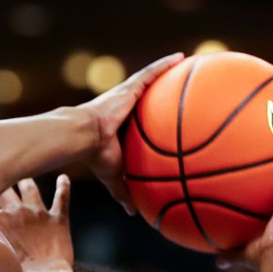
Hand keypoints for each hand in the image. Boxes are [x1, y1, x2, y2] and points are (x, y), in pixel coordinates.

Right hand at [0, 175, 74, 268]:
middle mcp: (17, 212)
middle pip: (6, 191)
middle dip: (3, 183)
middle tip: (0, 176)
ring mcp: (38, 214)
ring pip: (30, 188)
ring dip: (26, 181)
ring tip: (24, 176)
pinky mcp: (58, 219)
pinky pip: (61, 197)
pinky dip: (63, 186)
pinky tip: (64, 178)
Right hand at [77, 52, 184, 214]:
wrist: (85, 138)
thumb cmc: (97, 157)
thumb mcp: (116, 177)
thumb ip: (126, 192)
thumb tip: (134, 214)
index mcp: (124, 126)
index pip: (143, 120)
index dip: (155, 117)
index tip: (169, 117)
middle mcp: (127, 107)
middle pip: (150, 95)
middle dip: (165, 89)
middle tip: (183, 87)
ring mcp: (129, 95)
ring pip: (152, 79)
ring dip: (168, 69)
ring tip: (187, 61)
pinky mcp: (129, 87)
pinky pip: (152, 73)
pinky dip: (166, 64)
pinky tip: (182, 56)